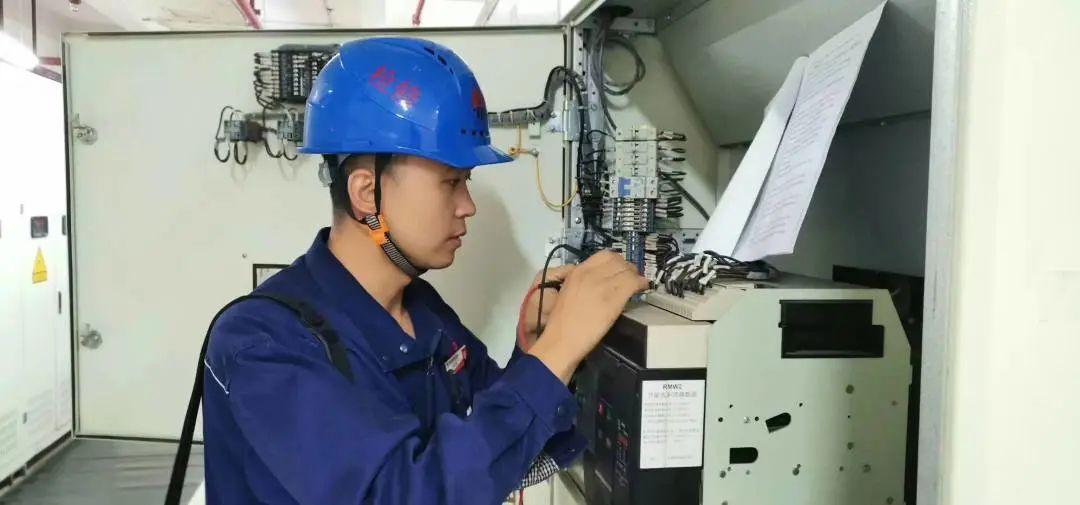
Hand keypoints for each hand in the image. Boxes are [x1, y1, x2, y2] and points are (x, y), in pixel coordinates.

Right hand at [527, 251, 648, 382]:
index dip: (616, 261)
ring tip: (638, 283)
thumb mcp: (568, 292)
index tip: (619, 269)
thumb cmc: (562, 322)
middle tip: (630, 276)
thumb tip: (601, 280)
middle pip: (617, 260)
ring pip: (627, 270)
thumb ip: (583, 282)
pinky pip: (633, 283)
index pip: (604, 255)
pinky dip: (641, 283)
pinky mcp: (614, 298)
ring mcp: (603, 285)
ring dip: (635, 275)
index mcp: (578, 272)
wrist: (562, 339)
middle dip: (626, 266)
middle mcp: (591, 274)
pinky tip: (642, 288)